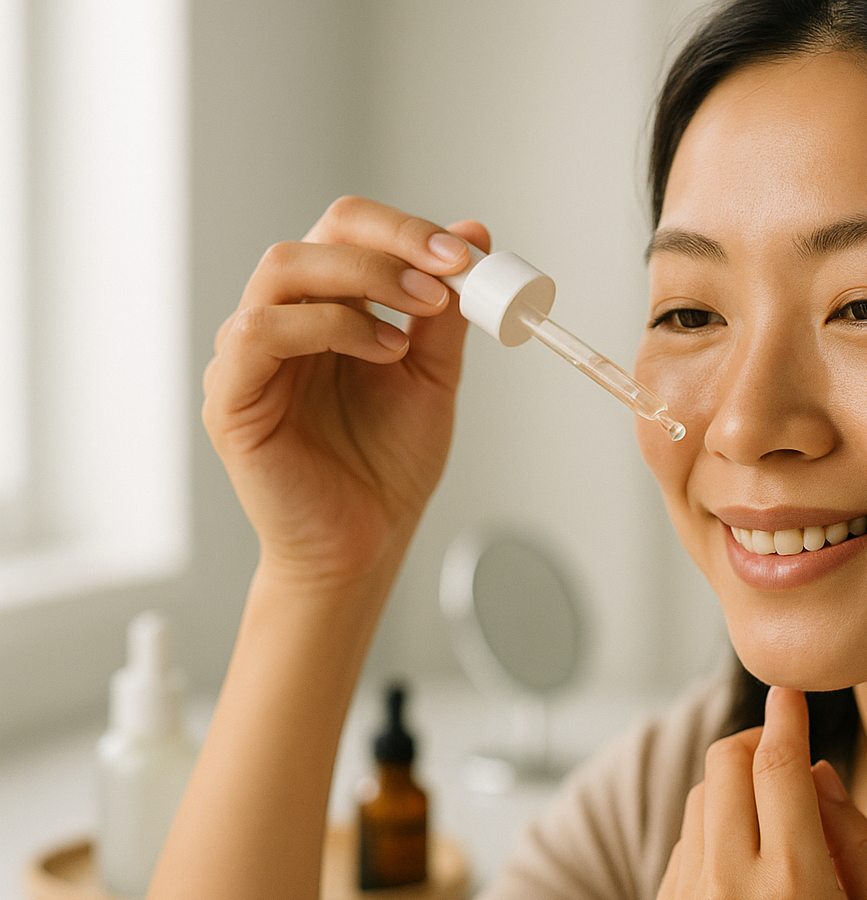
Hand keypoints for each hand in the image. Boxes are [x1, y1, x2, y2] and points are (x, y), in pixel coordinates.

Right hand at [203, 196, 490, 584]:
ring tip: (414, 327)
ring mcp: (250, 355)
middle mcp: (283, 320)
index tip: (464, 254)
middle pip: (314, 238)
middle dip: (390, 246)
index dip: (404, 229)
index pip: (347, 229)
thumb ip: (446, 314)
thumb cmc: (387, 466)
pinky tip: (381, 352)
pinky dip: (325, 326)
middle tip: (449, 275)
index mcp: (326, 307)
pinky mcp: (231, 397)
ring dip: (362, 280)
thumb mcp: (432, 377)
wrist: (365, 543)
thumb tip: (474, 234)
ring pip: (282, 270)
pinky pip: (258, 332)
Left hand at [645, 687, 866, 899]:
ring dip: (735, 799)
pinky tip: (751, 888)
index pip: (776, 765)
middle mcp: (729, 895)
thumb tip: (816, 773)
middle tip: (784, 757)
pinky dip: (713, 847)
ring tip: (780, 843)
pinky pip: (682, 856)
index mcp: (798, 889)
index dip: (785, 716)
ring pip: (698, 807)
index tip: (790, 692)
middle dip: (754, 746)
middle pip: (721, 767)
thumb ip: (861, 841)